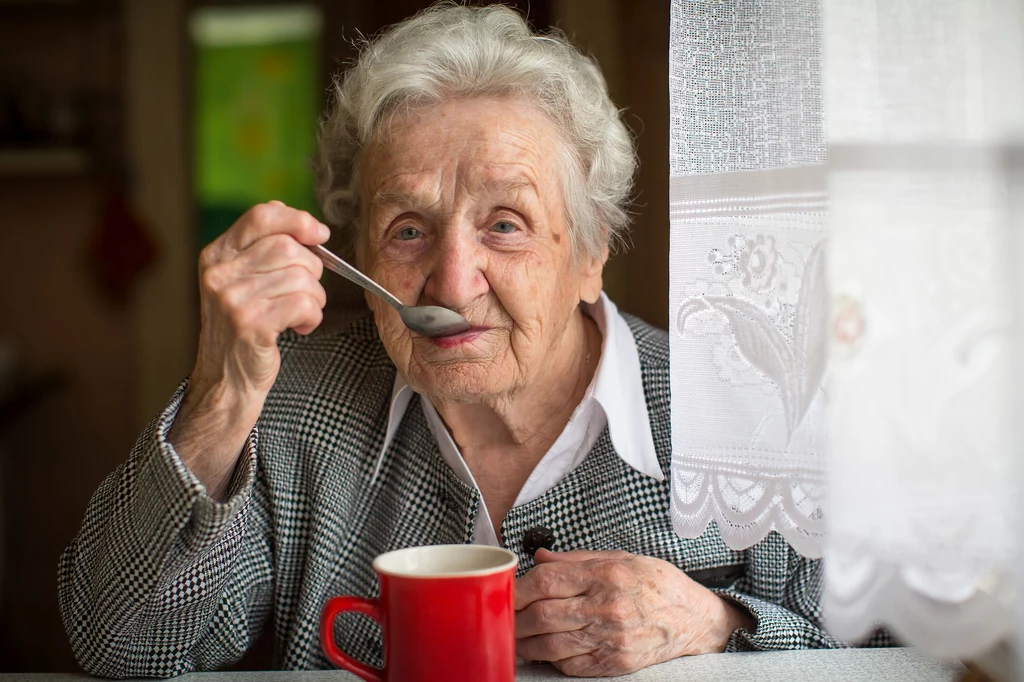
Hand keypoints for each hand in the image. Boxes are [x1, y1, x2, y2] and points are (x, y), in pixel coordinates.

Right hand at [168, 201, 328, 498]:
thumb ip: (263, 251)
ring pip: (301, 276)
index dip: (298, 219)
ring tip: (301, 313)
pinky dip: (313, 315)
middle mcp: (219, 273)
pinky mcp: (251, 324)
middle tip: (307, 292)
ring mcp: (232, 299)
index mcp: (216, 255)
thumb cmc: (243, 331)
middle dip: (312, 269)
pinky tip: (300, 327)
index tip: (319, 234)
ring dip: (314, 297)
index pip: (262, 215)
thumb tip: (305, 224)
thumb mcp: (241, 283)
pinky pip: (303, 303)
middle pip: (288, 247)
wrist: (225, 383)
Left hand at [515, 549, 752, 676]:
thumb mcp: (620, 558)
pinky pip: (570, 665)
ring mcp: (611, 638)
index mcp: (606, 574)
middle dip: (516, 619)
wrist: (695, 618)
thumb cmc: (657, 583)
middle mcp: (607, 607)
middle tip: (505, 617)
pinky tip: (545, 650)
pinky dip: (551, 659)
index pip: (547, 582)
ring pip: (551, 644)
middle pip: (543, 615)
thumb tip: (539, 559)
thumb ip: (575, 559)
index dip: (518, 589)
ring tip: (518, 636)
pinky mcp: (615, 662)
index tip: (506, 592)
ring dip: (526, 642)